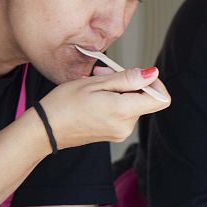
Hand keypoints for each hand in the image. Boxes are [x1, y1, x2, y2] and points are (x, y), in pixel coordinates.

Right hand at [36, 65, 170, 148]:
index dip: (154, 83)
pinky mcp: (114, 133)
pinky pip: (123, 112)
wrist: (45, 129)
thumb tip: (152, 74)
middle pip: (144, 98)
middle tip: (104, 73)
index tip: (138, 74)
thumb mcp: (96, 83)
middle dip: (129, 82)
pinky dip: (114, 100)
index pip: (160, 99)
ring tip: (95, 83)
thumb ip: (127, 79)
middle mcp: (126, 126)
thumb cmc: (64, 104)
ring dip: (118, 89)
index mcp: (123, 111)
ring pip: (132, 103)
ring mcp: (120, 132)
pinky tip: (95, 95)